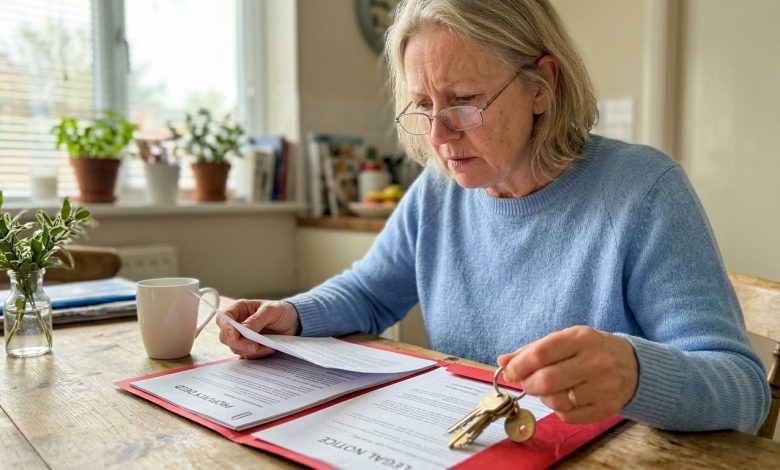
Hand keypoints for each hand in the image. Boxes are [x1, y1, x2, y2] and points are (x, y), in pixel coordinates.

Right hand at [216, 299, 299, 358]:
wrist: (294, 323)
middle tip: (255, 346)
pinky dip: (256, 354)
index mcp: (239, 309)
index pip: (223, 318)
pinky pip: (246, 355)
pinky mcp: (249, 347)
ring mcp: (242, 337)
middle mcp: (237, 323)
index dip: (226, 328)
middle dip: (239, 343)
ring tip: (267, 346)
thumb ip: (256, 320)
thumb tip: (243, 331)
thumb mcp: (271, 310)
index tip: (235, 335)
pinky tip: (269, 349)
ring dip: (250, 350)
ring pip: (235, 348)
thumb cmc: (281, 311)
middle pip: (226, 337)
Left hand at [497, 326, 637, 423]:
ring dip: (544, 397)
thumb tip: (503, 362)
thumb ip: (532, 350)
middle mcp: (595, 362)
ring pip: (557, 401)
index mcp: (581, 338)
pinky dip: (559, 410)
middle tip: (527, 382)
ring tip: (547, 389)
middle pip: (547, 380)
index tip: (510, 371)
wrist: (632, 365)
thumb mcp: (565, 340)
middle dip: (529, 384)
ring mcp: (603, 387)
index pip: (541, 353)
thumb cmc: (590, 350)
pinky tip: (563, 399)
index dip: (519, 365)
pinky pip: (569, 416)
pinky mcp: (607, 408)